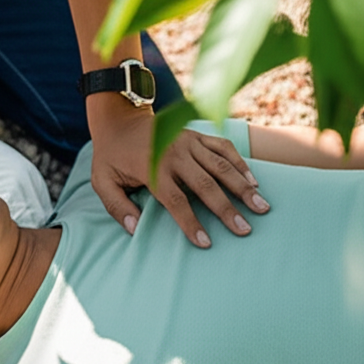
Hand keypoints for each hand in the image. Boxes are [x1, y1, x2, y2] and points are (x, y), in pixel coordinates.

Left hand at [89, 102, 268, 246]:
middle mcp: (174, 154)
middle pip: (206, 185)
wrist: (119, 120)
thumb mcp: (102, 182)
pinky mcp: (197, 135)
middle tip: (245, 229)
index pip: (176, 201)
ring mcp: (188, 142)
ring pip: (221, 166)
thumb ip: (117, 206)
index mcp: (152, 169)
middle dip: (227, 209)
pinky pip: (223, 147)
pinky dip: (239, 163)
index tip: (205, 243)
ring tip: (261, 207)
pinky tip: (254, 181)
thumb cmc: (111, 156)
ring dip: (242, 187)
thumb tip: (134, 229)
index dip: (191, 223)